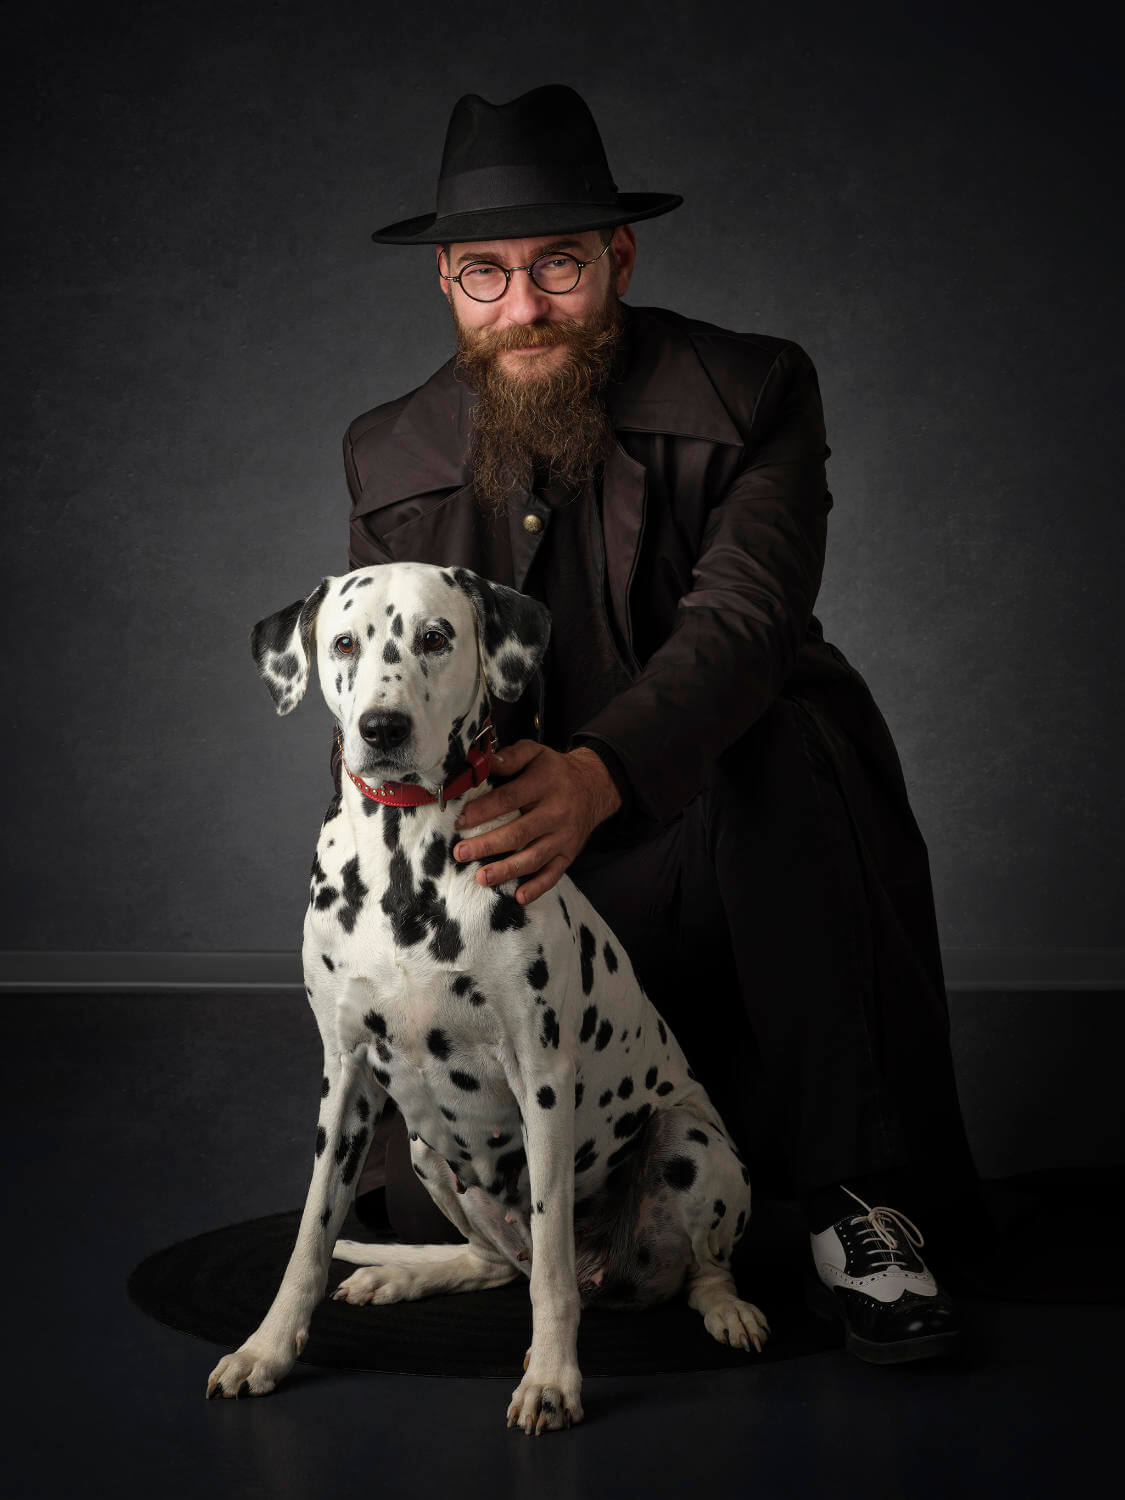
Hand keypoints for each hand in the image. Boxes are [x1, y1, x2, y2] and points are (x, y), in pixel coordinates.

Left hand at [452, 741, 621, 903]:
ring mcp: (563, 836)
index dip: (484, 811)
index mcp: (544, 784)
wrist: (594, 786)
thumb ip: (510, 756)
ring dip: (506, 870)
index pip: (510, 798)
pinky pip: (554, 874)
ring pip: (534, 858)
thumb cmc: (553, 770)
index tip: (461, 821)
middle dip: (487, 845)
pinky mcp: (569, 853)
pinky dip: (538, 887)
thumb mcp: (535, 752)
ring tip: (481, 877)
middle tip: (461, 852)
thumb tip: (483, 763)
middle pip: (519, 833)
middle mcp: (556, 812)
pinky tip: (519, 896)